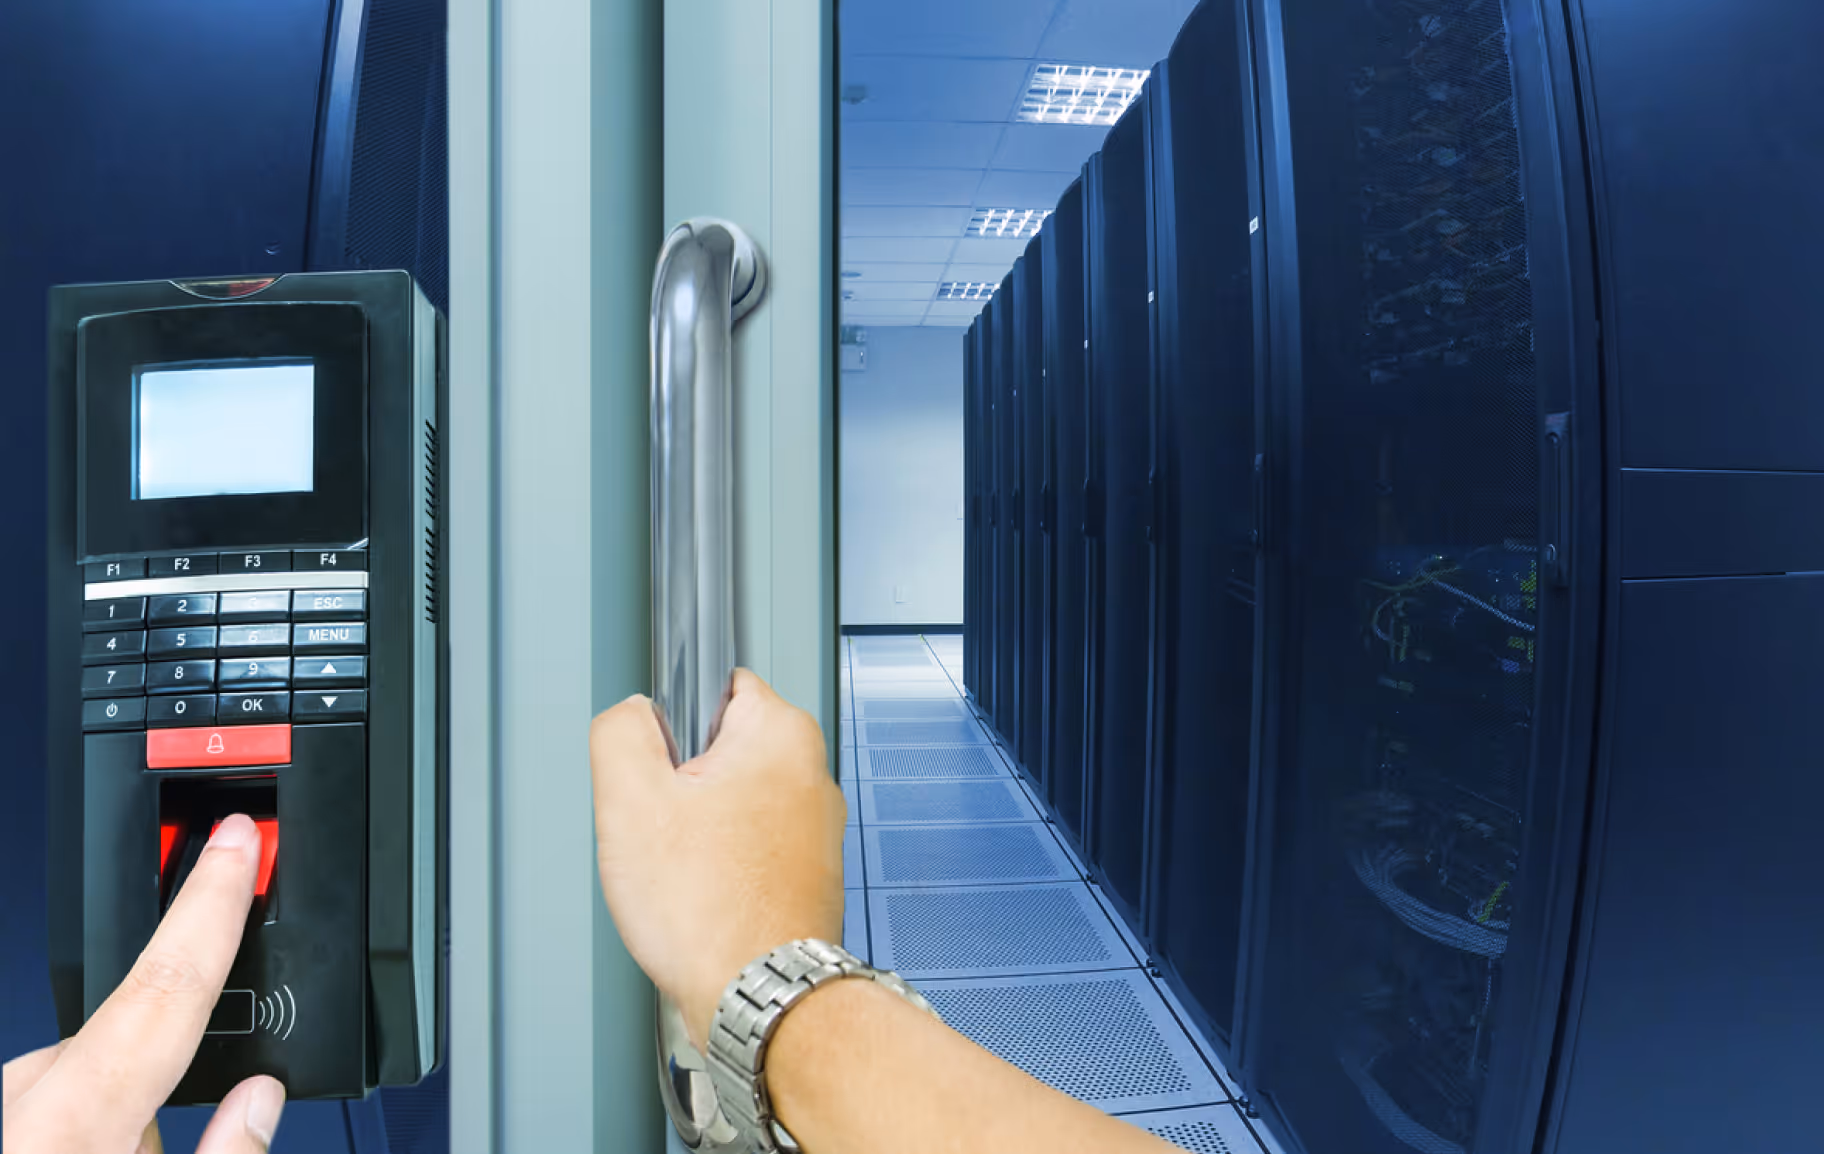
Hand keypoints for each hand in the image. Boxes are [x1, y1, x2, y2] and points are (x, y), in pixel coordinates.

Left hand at [3, 815, 286, 1153]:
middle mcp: (18, 1109)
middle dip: (160, 1076)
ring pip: (82, 1079)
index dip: (213, 903)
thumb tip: (261, 1100)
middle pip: (124, 1044)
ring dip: (109, 1115)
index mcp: (72, 1128)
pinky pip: (40, 1104)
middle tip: (179, 1139)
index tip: (236, 838)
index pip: (165, 987)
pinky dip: (68, 1128)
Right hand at [591, 669, 844, 1048]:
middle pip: (719, 751)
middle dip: (681, 787)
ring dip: (698, 834)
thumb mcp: (629, 801)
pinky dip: (720, 870)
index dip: (671, 724)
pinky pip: (747, 851)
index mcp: (783, 734)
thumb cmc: (711, 912)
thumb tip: (632, 715)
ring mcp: (815, 829)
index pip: (717, 685)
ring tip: (684, 874)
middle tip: (663, 831)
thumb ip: (620, 732)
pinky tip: (703, 901)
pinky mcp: (808, 874)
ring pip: (729, 806)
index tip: (660, 763)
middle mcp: (812, 774)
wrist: (759, 995)